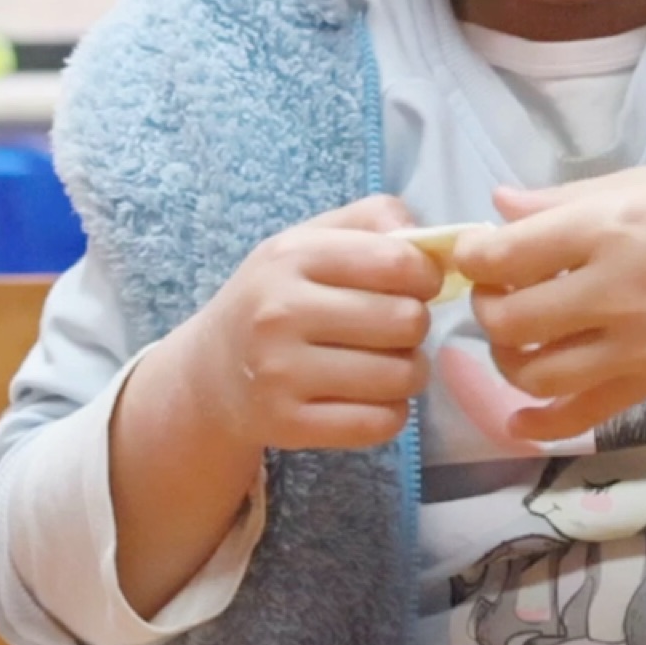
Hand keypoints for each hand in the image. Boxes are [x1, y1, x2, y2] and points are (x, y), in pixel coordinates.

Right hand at [146, 195, 443, 454]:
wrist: (210, 374)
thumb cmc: (277, 297)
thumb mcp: (309, 240)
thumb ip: (373, 219)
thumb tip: (434, 242)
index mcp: (291, 256)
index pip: (397, 262)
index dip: (426, 276)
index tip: (418, 286)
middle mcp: (280, 312)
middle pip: (407, 321)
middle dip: (416, 326)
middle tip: (395, 330)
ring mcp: (280, 373)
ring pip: (401, 376)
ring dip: (409, 372)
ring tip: (386, 364)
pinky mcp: (288, 425)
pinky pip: (381, 423)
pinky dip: (392, 414)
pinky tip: (371, 399)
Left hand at [452, 162, 645, 443]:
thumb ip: (567, 198)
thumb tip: (498, 206)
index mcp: (610, 227)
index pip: (506, 254)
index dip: (474, 255)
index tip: (478, 250)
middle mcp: (616, 292)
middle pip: (510, 319)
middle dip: (487, 306)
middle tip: (500, 288)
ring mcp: (636, 346)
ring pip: (535, 374)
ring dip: (508, 358)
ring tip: (519, 335)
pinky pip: (582, 416)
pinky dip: (540, 425)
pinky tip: (516, 419)